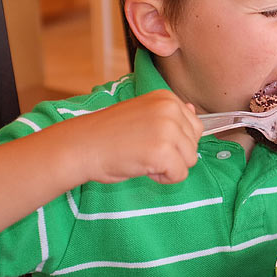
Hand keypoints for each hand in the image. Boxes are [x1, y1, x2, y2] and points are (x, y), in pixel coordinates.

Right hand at [69, 89, 202, 184]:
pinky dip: (163, 178)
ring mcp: (167, 129)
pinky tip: (143, 167)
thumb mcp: (143, 114)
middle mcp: (170, 109)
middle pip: (194, 144)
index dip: (175, 141)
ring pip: (190, 160)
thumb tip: (195, 111)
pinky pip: (180, 175)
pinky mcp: (162, 152)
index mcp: (166, 98)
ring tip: (143, 157)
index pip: (195, 126)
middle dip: (174, 154)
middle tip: (144, 149)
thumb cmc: (109, 134)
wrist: (81, 146)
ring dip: (169, 166)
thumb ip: (170, 114)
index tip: (149, 138)